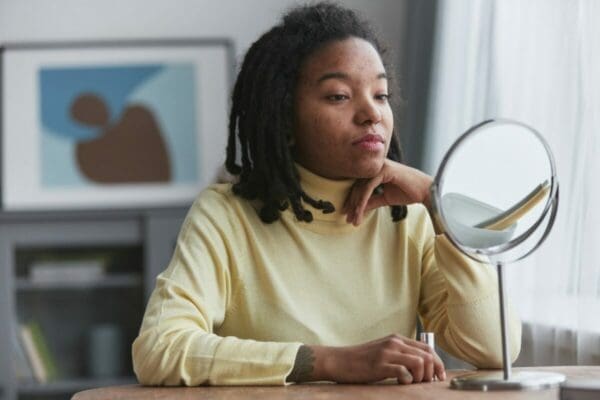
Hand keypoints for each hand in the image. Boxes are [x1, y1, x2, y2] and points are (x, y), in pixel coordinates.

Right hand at [311, 334, 445, 383]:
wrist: (339, 360)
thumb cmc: (361, 360)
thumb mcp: (383, 352)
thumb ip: (400, 354)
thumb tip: (422, 367)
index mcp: (397, 339)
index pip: (427, 348)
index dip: (438, 363)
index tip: (439, 377)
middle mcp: (394, 343)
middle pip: (427, 355)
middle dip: (433, 372)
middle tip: (427, 383)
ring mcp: (387, 353)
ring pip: (419, 362)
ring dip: (421, 377)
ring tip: (413, 383)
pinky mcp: (379, 364)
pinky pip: (403, 371)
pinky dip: (408, 379)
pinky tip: (401, 382)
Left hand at [343, 159, 432, 224]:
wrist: (425, 192)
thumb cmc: (408, 192)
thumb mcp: (385, 198)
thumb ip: (372, 201)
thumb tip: (357, 209)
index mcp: (376, 171)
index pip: (359, 185)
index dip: (352, 201)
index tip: (348, 215)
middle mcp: (376, 166)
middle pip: (357, 186)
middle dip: (352, 204)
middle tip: (348, 219)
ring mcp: (380, 166)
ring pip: (362, 187)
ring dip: (357, 205)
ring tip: (355, 219)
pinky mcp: (385, 170)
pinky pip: (369, 186)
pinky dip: (363, 200)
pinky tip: (360, 210)